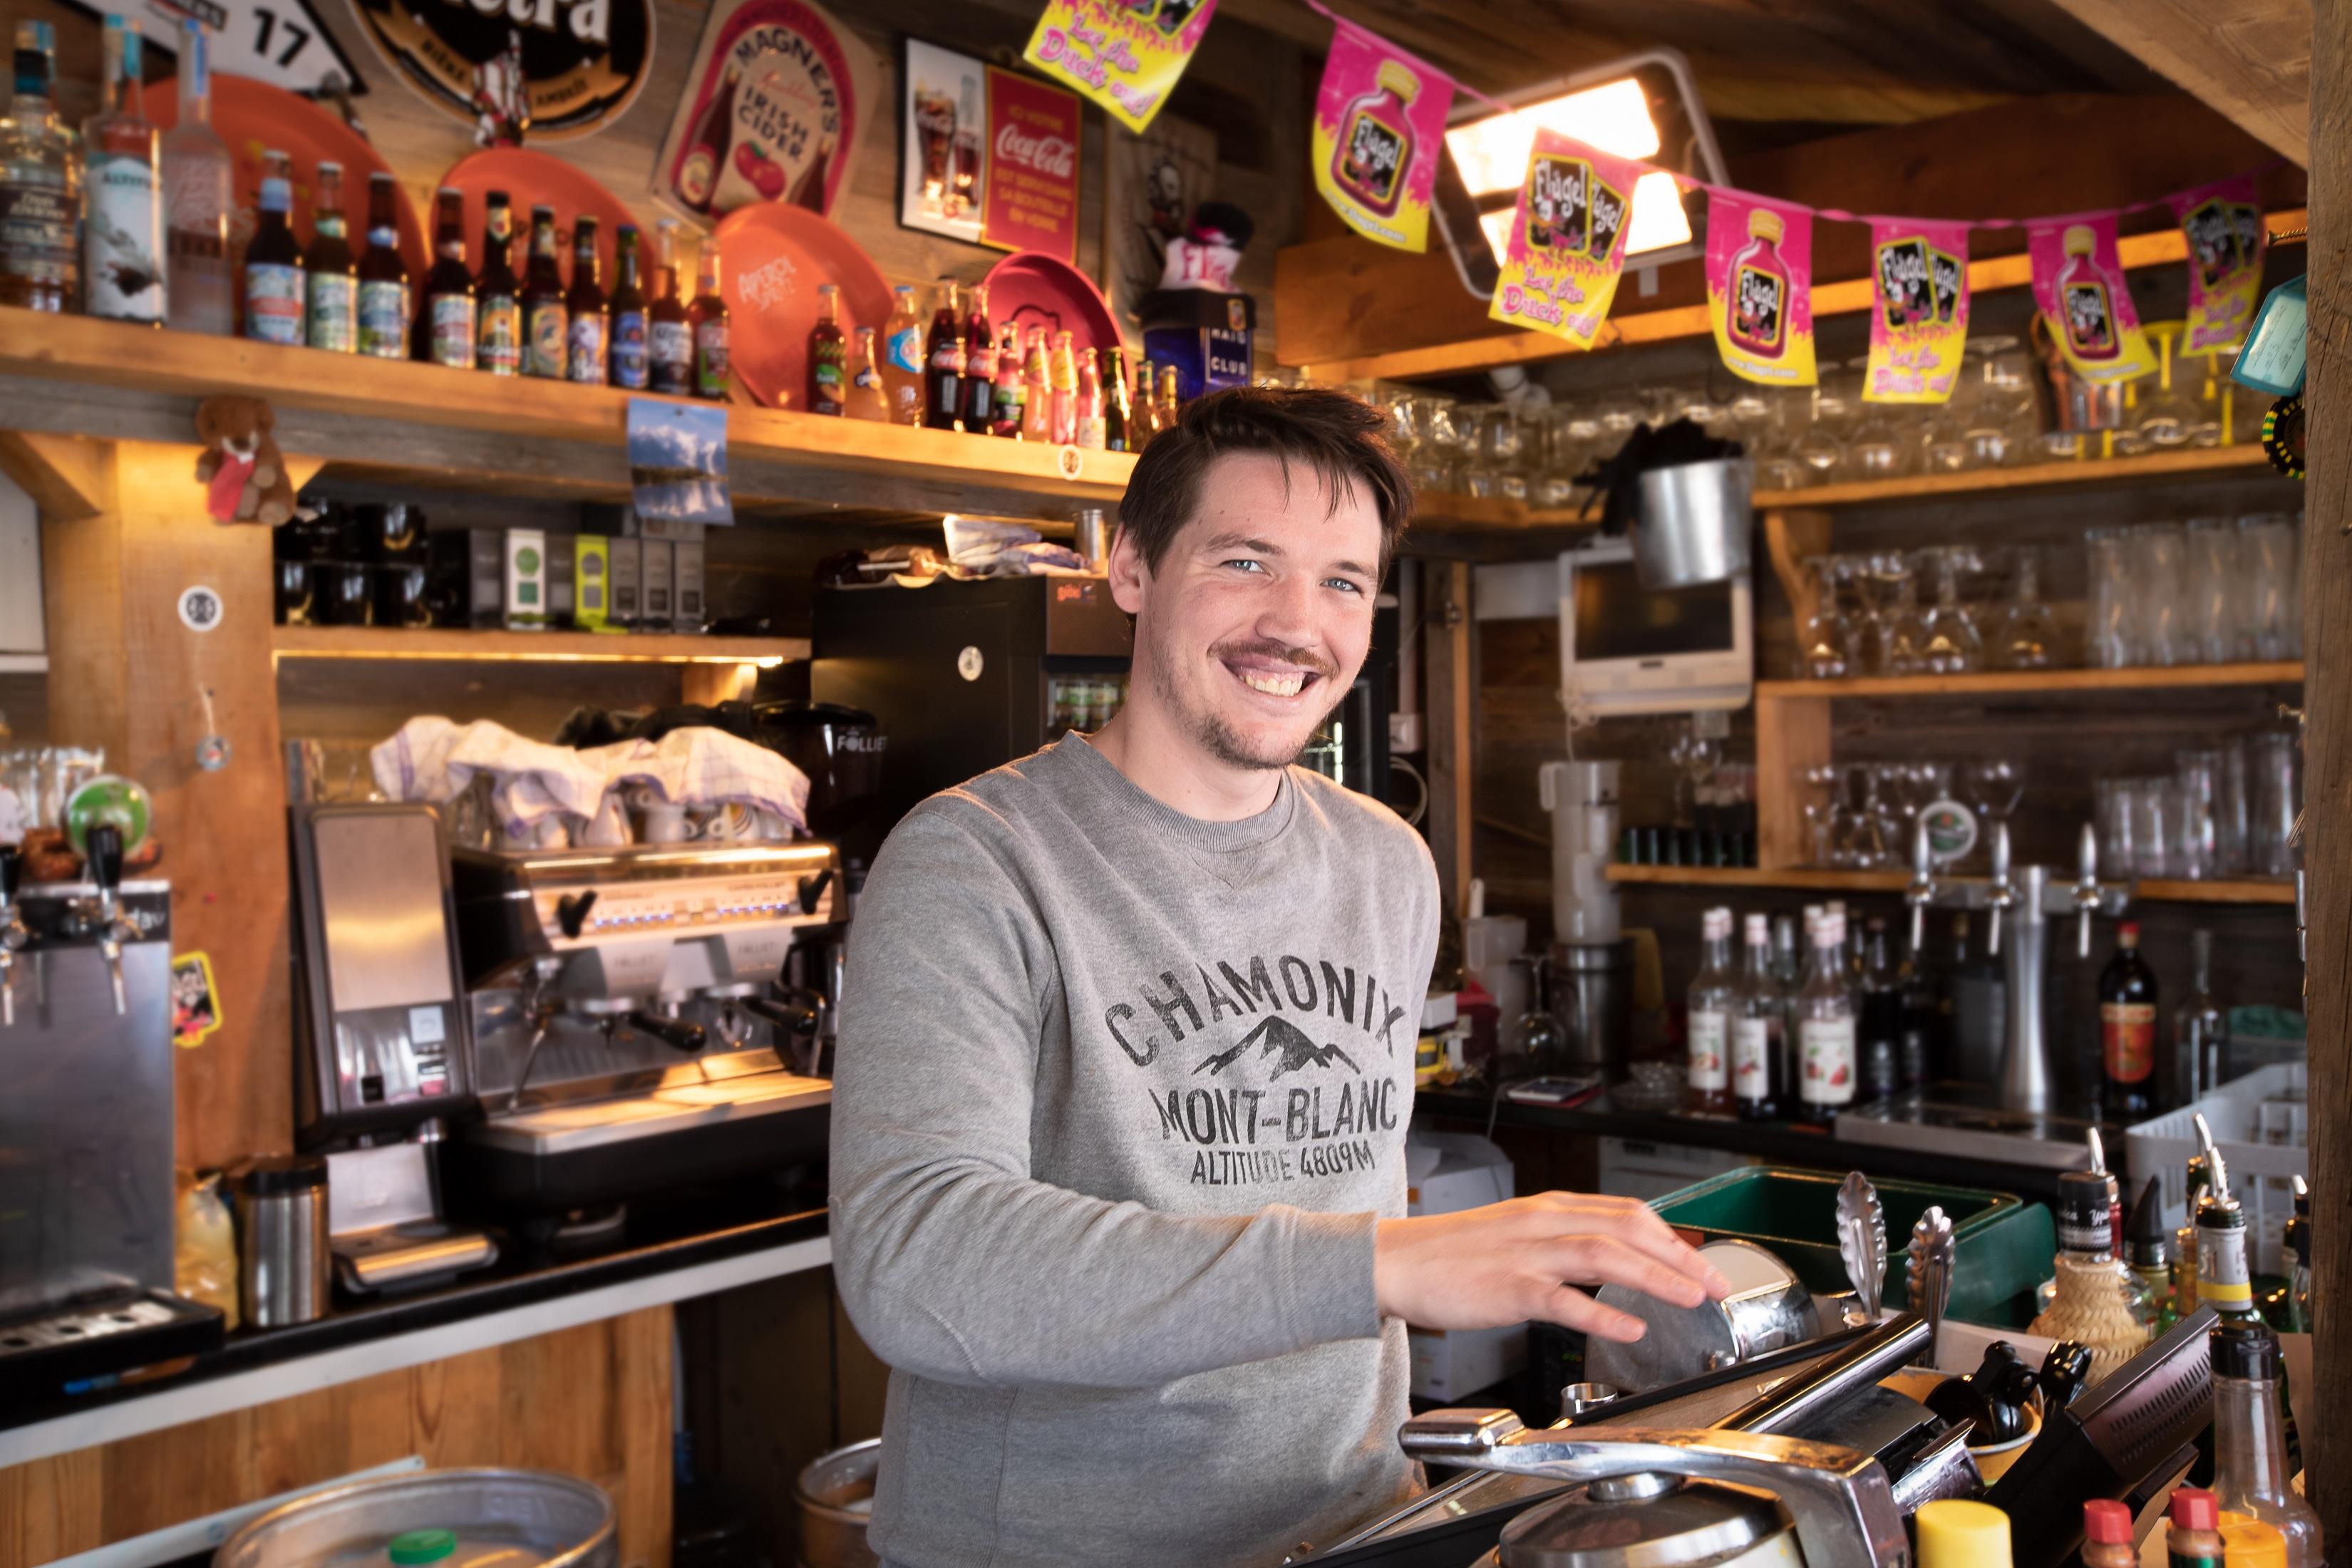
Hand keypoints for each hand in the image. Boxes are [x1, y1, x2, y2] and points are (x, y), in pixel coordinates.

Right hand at [1374, 1191, 1731, 1342]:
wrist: (1394, 1261)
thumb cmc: (1451, 1253)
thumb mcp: (1514, 1232)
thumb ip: (1560, 1239)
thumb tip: (1609, 1255)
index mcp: (1547, 1207)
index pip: (1625, 1211)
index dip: (1671, 1235)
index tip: (1700, 1258)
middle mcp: (1543, 1223)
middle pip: (1627, 1228)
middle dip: (1679, 1255)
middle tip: (1715, 1281)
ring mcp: (1526, 1254)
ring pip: (1605, 1255)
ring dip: (1656, 1276)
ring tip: (1690, 1297)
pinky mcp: (1509, 1288)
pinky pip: (1565, 1299)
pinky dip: (1603, 1311)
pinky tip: (1631, 1326)